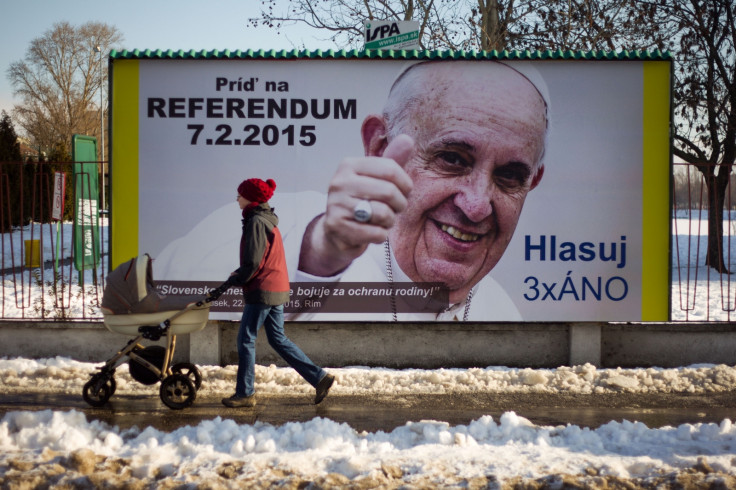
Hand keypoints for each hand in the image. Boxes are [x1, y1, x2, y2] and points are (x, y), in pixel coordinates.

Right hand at [299, 134, 414, 276]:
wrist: (336, 231)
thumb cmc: (362, 200)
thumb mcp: (376, 178)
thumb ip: (392, 160)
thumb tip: (408, 139)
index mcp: (349, 165)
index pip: (390, 169)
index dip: (406, 184)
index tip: (405, 191)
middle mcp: (339, 182)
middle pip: (389, 192)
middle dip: (400, 204)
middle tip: (395, 209)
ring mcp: (335, 204)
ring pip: (384, 214)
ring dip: (390, 221)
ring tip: (383, 220)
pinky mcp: (336, 226)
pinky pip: (375, 233)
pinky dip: (381, 235)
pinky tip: (373, 231)